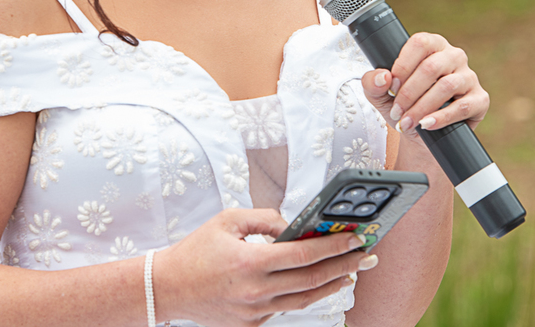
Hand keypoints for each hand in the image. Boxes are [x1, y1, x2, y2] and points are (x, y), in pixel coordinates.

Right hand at [153, 208, 379, 326]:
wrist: (168, 288)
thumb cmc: (195, 251)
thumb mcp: (228, 220)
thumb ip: (265, 218)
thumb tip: (294, 225)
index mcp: (250, 262)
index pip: (304, 255)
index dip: (334, 246)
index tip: (355, 238)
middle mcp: (256, 291)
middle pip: (313, 280)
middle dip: (345, 265)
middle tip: (366, 254)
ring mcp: (255, 312)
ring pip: (305, 300)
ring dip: (332, 285)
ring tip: (351, 272)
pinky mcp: (252, 325)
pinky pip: (285, 308)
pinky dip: (303, 295)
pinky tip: (316, 283)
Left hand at [361, 32, 488, 134]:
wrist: (421, 134)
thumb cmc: (403, 106)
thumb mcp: (381, 94)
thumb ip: (373, 83)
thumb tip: (383, 77)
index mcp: (431, 45)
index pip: (419, 43)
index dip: (403, 65)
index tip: (391, 87)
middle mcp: (453, 56)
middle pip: (431, 67)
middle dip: (409, 93)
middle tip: (397, 111)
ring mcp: (469, 77)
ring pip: (447, 86)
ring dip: (422, 107)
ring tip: (407, 122)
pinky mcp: (480, 99)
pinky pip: (463, 106)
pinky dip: (441, 117)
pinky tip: (426, 124)